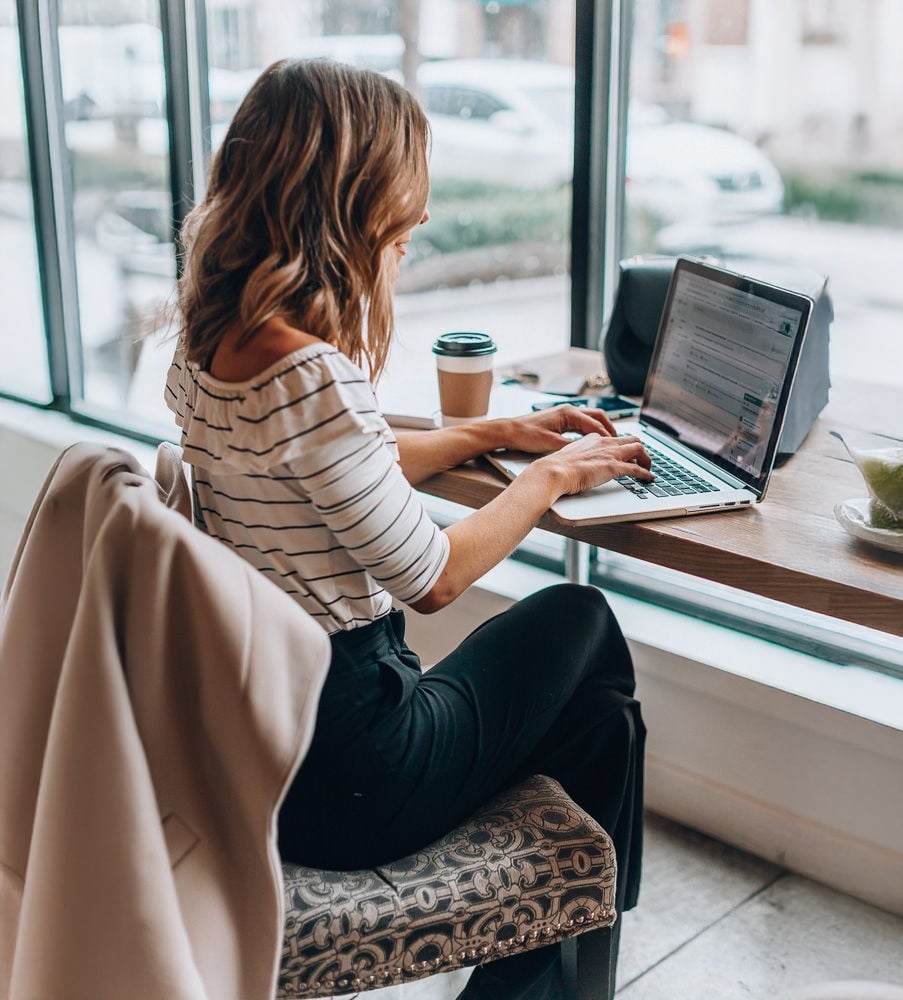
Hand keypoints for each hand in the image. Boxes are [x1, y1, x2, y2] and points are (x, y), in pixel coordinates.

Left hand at [498, 405, 617, 453]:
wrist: (509, 430)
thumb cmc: (527, 434)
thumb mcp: (551, 443)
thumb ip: (571, 446)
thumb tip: (587, 451)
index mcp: (569, 413)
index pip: (596, 424)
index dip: (608, 436)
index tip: (617, 445)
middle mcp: (568, 410)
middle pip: (598, 416)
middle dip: (610, 428)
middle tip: (619, 441)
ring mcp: (564, 414)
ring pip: (590, 419)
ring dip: (601, 429)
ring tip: (610, 441)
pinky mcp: (560, 419)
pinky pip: (581, 423)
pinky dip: (590, 430)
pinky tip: (592, 440)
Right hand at [531, 433, 652, 497]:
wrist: (554, 471)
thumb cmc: (557, 467)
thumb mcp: (570, 456)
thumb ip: (580, 456)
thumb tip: (581, 464)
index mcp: (594, 438)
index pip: (614, 439)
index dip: (621, 447)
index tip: (624, 455)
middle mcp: (605, 443)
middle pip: (631, 439)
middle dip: (639, 449)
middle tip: (641, 460)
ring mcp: (610, 454)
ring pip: (639, 448)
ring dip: (646, 458)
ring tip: (648, 468)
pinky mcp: (614, 467)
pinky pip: (637, 468)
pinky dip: (645, 473)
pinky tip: (648, 478)